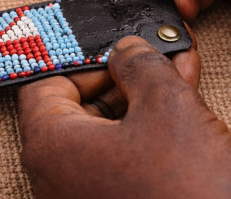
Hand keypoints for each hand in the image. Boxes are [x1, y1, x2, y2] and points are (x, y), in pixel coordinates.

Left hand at [18, 35, 230, 198]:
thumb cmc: (185, 194)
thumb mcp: (168, 106)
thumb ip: (141, 64)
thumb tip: (127, 49)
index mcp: (51, 144)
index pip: (45, 82)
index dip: (83, 57)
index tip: (117, 46)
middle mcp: (56, 176)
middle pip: (79, 107)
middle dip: (124, 76)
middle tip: (158, 54)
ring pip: (107, 134)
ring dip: (144, 101)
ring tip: (183, 74)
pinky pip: (121, 163)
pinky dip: (148, 136)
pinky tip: (185, 115)